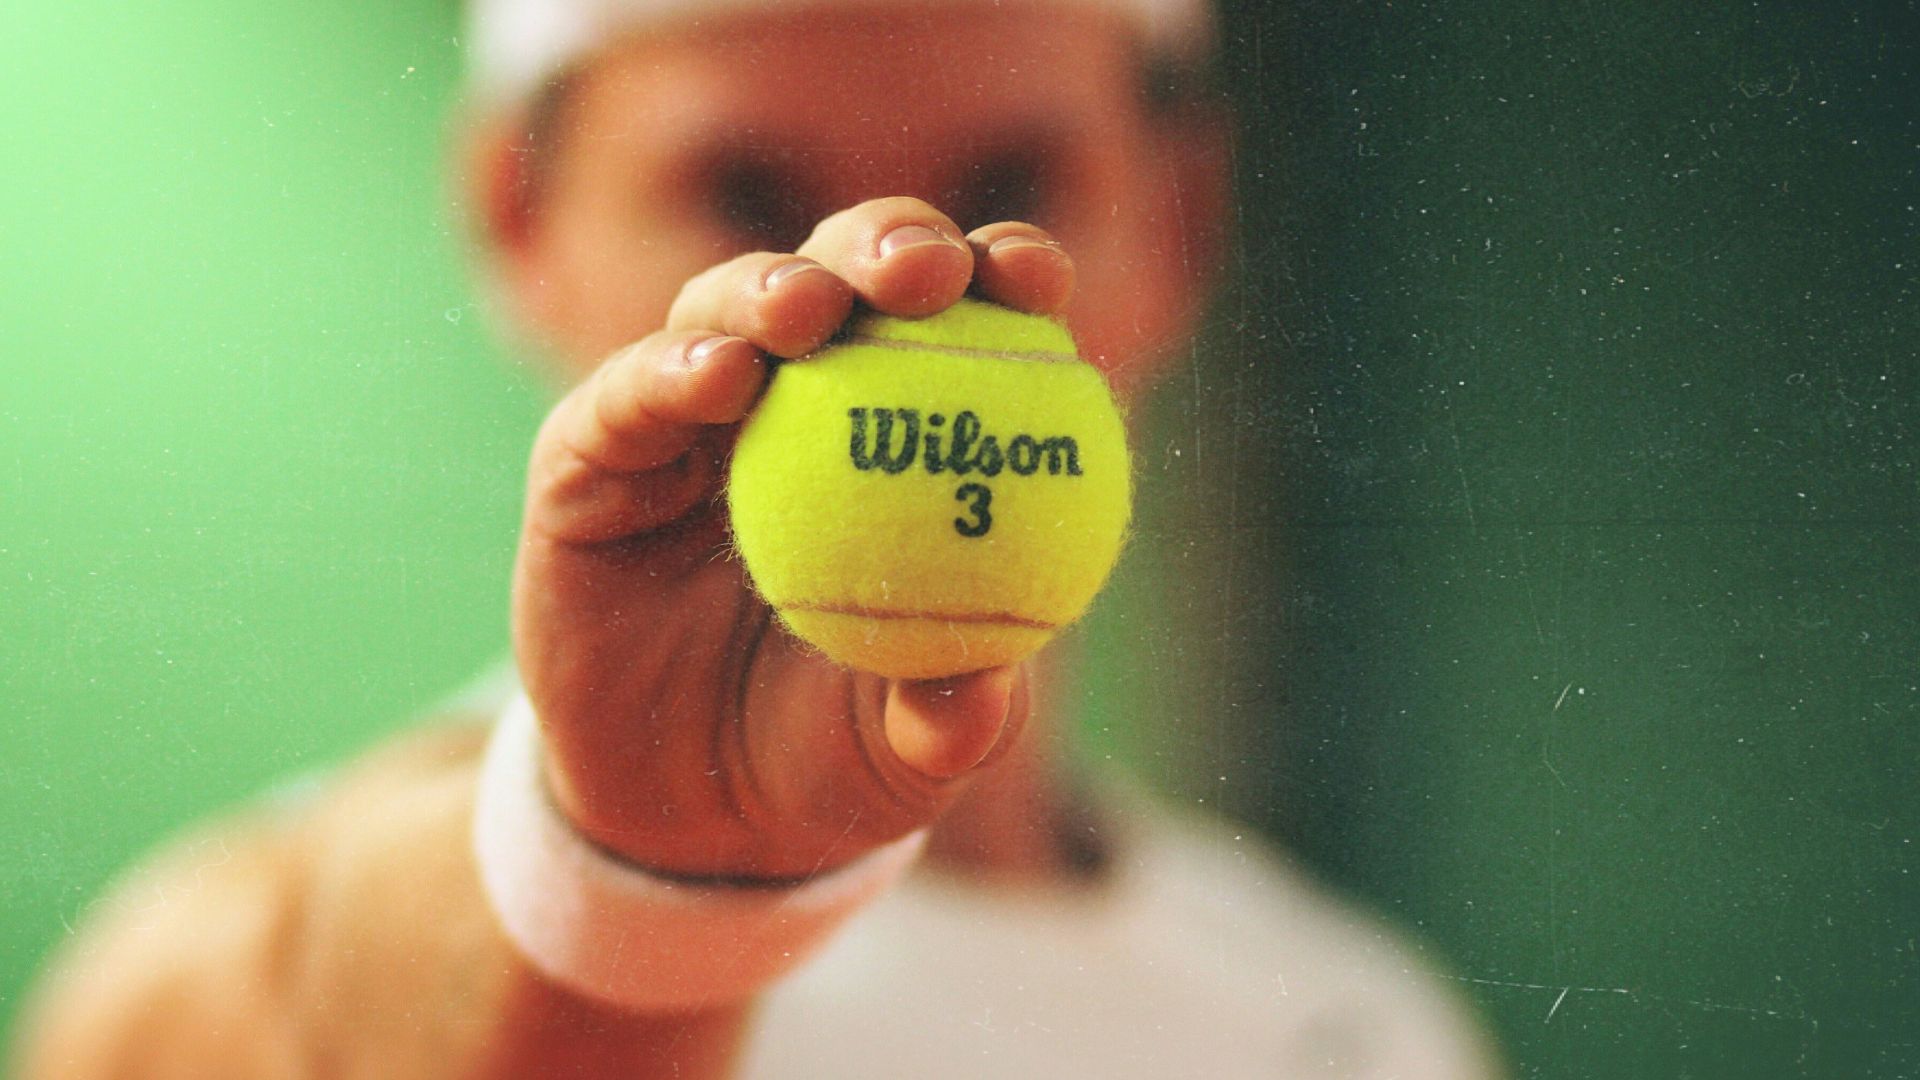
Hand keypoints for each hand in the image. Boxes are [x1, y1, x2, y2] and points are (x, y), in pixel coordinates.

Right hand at [512, 197, 1076, 880]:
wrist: (689, 823)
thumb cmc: (827, 756)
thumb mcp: (901, 753)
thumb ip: (948, 717)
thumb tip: (990, 691)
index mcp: (904, 433)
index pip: (966, 324)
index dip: (1004, 276)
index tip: (1039, 283)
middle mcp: (798, 400)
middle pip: (847, 276)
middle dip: (889, 242)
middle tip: (926, 270)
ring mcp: (687, 421)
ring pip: (726, 309)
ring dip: (771, 290)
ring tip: (809, 312)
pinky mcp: (589, 460)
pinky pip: (622, 400)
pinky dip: (666, 374)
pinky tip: (718, 378)